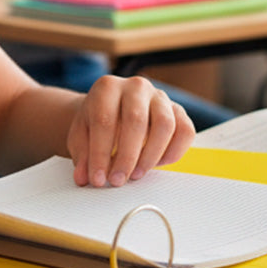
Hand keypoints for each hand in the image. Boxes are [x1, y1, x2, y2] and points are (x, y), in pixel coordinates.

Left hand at [66, 75, 193, 187]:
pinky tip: (158, 164)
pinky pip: (185, 130)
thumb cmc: (96, 123)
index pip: (104, 120)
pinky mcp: (177, 110)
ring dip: (151, 155)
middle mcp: (135, 86)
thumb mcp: (81, 136)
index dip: (100, 153)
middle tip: (118, 180)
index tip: (98, 178)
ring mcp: (159, 97)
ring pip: (164, 125)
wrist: (112, 110)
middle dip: (126, 157)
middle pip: (136, 121)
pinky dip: (174, 151)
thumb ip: (82, 156)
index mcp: (107, 87)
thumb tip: (83, 177)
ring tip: (136, 174)